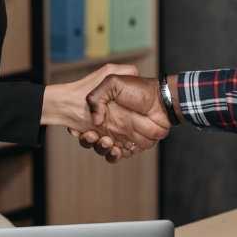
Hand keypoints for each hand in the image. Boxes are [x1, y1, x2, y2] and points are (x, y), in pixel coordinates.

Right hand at [44, 64, 168, 152]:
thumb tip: (95, 120)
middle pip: (92, 140)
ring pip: (103, 149)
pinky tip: (115, 149)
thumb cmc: (138, 89)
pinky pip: (118, 155)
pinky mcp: (130, 146)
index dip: (78, 129)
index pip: (84, 124)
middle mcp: (110, 124)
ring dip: (101, 148)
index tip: (76, 129)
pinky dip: (114, 156)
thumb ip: (98, 95)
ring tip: (106, 141)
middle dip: (88, 140)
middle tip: (92, 135)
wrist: (160, 100)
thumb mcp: (113, 81)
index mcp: (103, 110)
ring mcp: (120, 136)